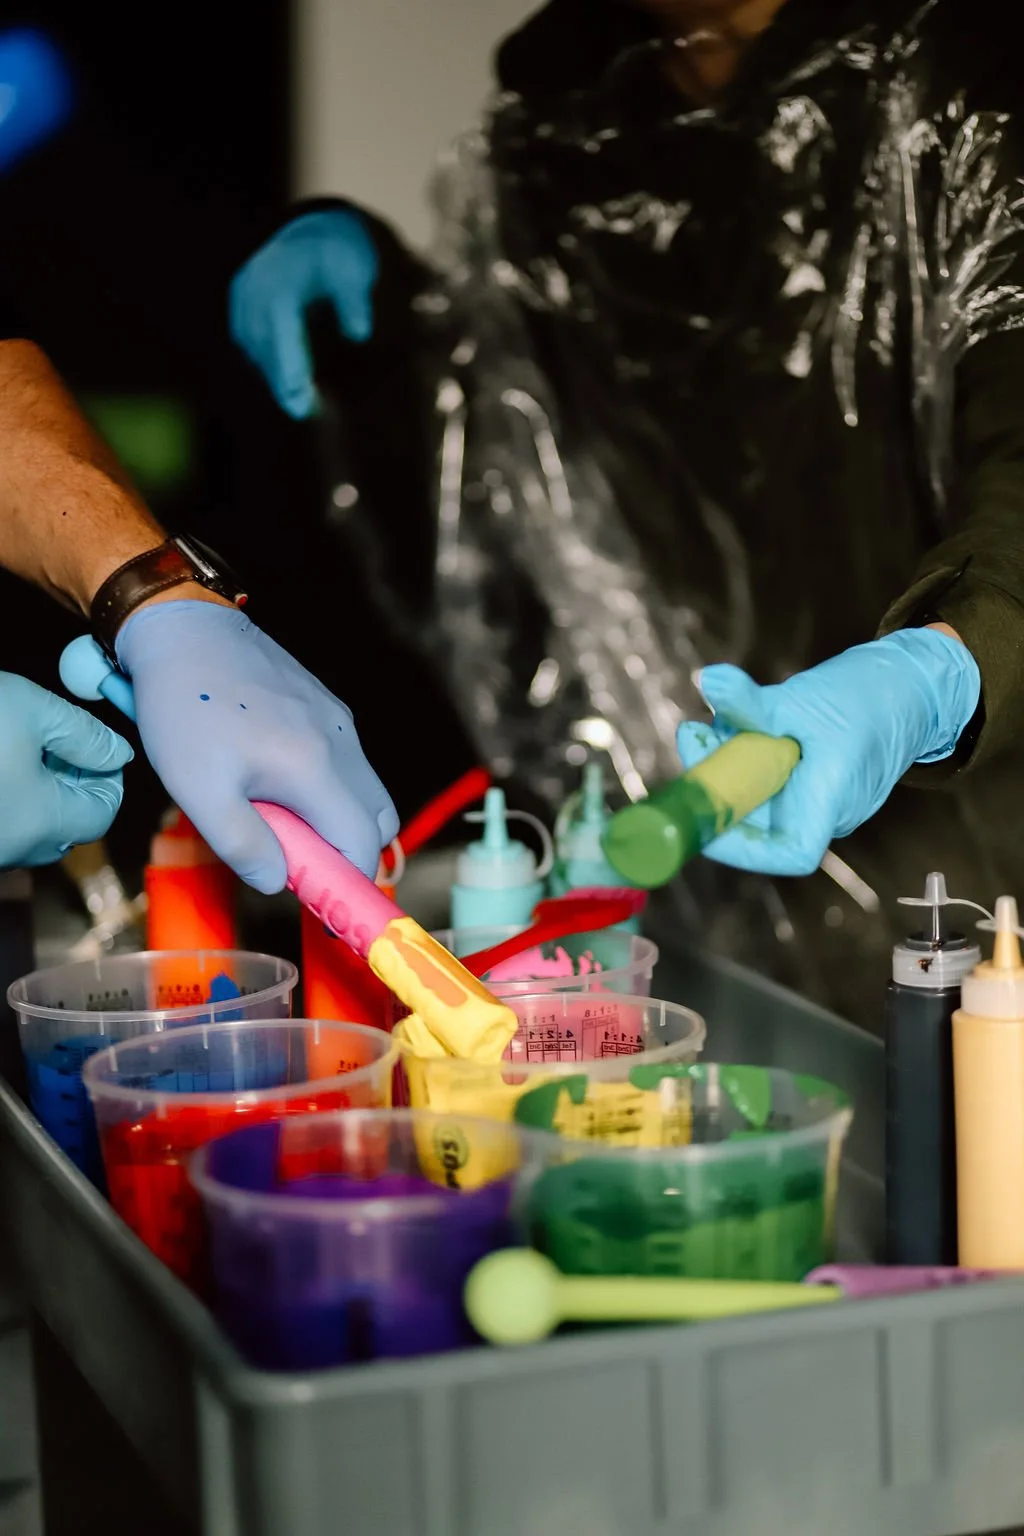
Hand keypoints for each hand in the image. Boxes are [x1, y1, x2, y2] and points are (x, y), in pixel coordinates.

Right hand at [0, 672, 131, 867]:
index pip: (103, 812)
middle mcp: (16, 850)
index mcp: (45, 825)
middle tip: (58, 738)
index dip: (108, 774)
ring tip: (22, 743)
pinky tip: (0, 757)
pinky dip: (9, 794)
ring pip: (31, 822)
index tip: (99, 743)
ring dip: (37, 786)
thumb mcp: (30, 711)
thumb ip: (85, 734)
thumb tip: (117, 753)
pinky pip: (4, 821)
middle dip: (71, 779)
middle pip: (66, 821)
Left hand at [60, 602, 398, 892]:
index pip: (362, 844)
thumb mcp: (197, 789)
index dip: (347, 882)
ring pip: (365, 790)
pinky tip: (274, 781)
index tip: (319, 900)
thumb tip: (276, 881)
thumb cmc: (184, 707)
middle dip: (349, 853)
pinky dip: (327, 788)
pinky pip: (347, 762)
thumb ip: (242, 844)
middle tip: (299, 864)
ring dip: (336, 819)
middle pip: (379, 820)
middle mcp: (342, 742)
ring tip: (279, 820)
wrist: (183, 629)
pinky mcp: (327, 706)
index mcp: (315, 767)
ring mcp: (339, 720)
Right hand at [229, 209, 378, 419]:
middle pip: (262, 339)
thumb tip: (359, 333)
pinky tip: (288, 384)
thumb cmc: (340, 257)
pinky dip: (268, 362)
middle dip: (280, 378)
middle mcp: (255, 284)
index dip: (288, 360)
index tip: (300, 392)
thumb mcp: (355, 271)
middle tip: (302, 410)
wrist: (314, 233)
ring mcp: (243, 294)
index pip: (280, 321)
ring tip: (301, 404)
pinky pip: (249, 340)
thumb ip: (355, 301)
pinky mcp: (240, 304)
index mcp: (282, 274)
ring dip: (274, 374)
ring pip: (254, 344)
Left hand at [675, 628, 980, 875]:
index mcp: (833, 799)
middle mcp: (827, 813)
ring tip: (710, 728)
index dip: (742, 848)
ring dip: (728, 770)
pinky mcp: (811, 788)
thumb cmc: (861, 697)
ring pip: (762, 801)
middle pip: (762, 825)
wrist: (906, 689)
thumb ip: (749, 701)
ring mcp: (820, 803)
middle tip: (694, 741)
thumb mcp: (797, 698)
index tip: (707, 813)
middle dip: (719, 790)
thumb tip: (707, 680)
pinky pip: (771, 785)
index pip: (790, 852)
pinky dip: (745, 761)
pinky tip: (732, 727)